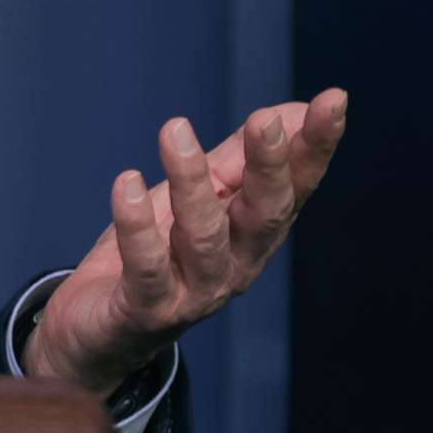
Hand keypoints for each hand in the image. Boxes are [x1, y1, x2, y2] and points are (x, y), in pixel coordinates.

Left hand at [25, 90, 348, 396]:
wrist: (99, 332)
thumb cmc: (155, 255)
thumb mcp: (196, 200)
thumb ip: (237, 160)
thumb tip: (289, 110)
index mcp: (254, 234)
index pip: (294, 187)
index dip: (315, 147)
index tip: (333, 100)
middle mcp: (237, 265)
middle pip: (265, 214)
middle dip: (270, 167)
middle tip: (265, 121)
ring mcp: (195, 292)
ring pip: (204, 236)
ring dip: (191, 181)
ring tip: (175, 130)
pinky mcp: (149, 308)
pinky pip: (146, 267)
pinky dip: (136, 224)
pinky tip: (126, 183)